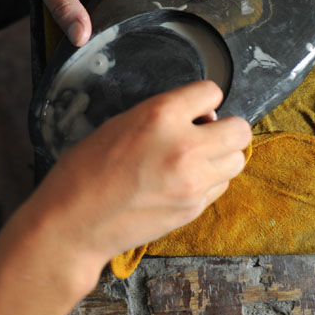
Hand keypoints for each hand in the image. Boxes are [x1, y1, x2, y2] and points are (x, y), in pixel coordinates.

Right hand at [34, 81, 251, 259]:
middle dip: (225, 128)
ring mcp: (192, 181)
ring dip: (222, 156)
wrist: (74, 221)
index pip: (211, 92)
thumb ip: (163, 116)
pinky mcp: (193, 208)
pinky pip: (221, 186)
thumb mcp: (121, 123)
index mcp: (160, 115)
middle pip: (240, 129)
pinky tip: (184, 182)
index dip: (203, 100)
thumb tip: (196, 118)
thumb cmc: (86, 169)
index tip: (196, 109)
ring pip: (237, 159)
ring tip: (196, 159)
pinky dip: (210, 181)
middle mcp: (184, 146)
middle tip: (205, 134)